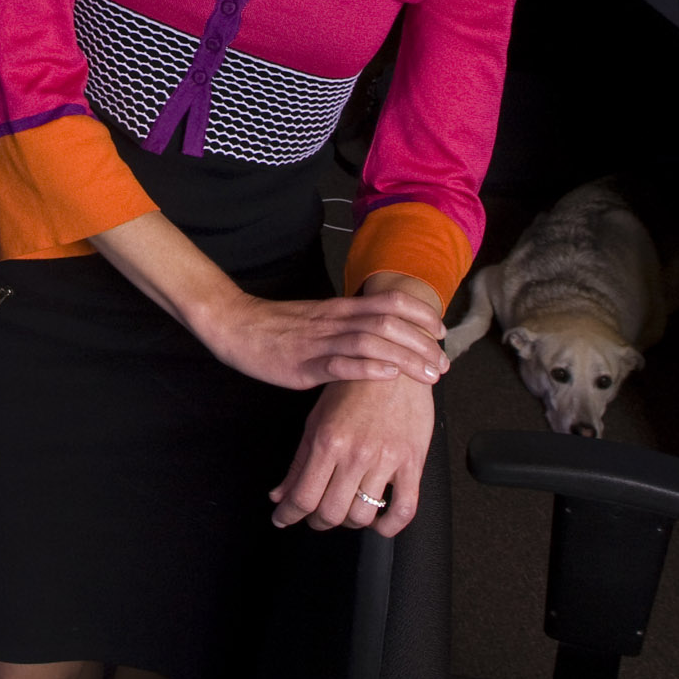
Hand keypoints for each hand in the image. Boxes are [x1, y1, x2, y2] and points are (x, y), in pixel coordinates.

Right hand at [192, 288, 448, 391]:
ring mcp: (319, 342)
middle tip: (444, 362)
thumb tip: (381, 338)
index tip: (442, 331)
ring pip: (371, 341)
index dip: (421, 314)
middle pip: (389, 322)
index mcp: (339, 309)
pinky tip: (388, 376)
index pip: (389, 302)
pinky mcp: (303, 364)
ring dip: (406, 357)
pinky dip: (368, 368)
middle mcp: (335, 320)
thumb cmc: (276, 327)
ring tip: (429, 373)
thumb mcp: (318, 320)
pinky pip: (340, 363)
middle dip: (423, 342)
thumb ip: (348, 326)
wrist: (234, 325)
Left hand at [270, 376, 435, 535]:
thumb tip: (279, 495)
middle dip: (317, 521)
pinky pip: (404, 509)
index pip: (303, 496)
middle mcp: (356, 454)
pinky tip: (379, 523)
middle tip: (315, 517)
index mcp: (328, 441)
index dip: (289, 515)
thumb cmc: (353, 388)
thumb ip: (299, 460)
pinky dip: (390, 526)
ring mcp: (386, 459)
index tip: (282, 520)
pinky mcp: (412, 462)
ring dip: (350, 522)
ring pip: (364, 515)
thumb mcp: (317, 419)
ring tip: (345, 512)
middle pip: (332, 512)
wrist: (394, 363)